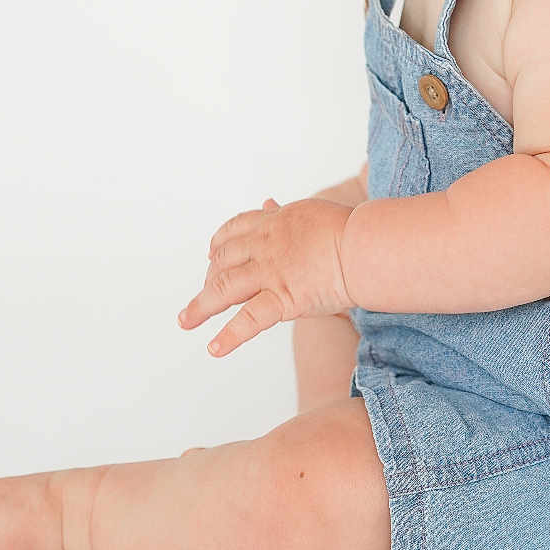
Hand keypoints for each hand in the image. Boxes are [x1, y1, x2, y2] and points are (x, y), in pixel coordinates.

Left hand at [177, 196, 353, 356]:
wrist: (364, 245)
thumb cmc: (346, 229)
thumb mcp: (308, 211)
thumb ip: (284, 211)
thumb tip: (267, 201)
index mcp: (273, 222)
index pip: (235, 230)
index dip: (219, 243)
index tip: (212, 253)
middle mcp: (265, 245)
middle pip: (224, 260)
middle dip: (209, 277)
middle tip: (202, 292)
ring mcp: (271, 272)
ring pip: (224, 288)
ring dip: (200, 306)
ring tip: (185, 321)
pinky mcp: (283, 298)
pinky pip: (249, 320)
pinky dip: (229, 337)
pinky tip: (214, 348)